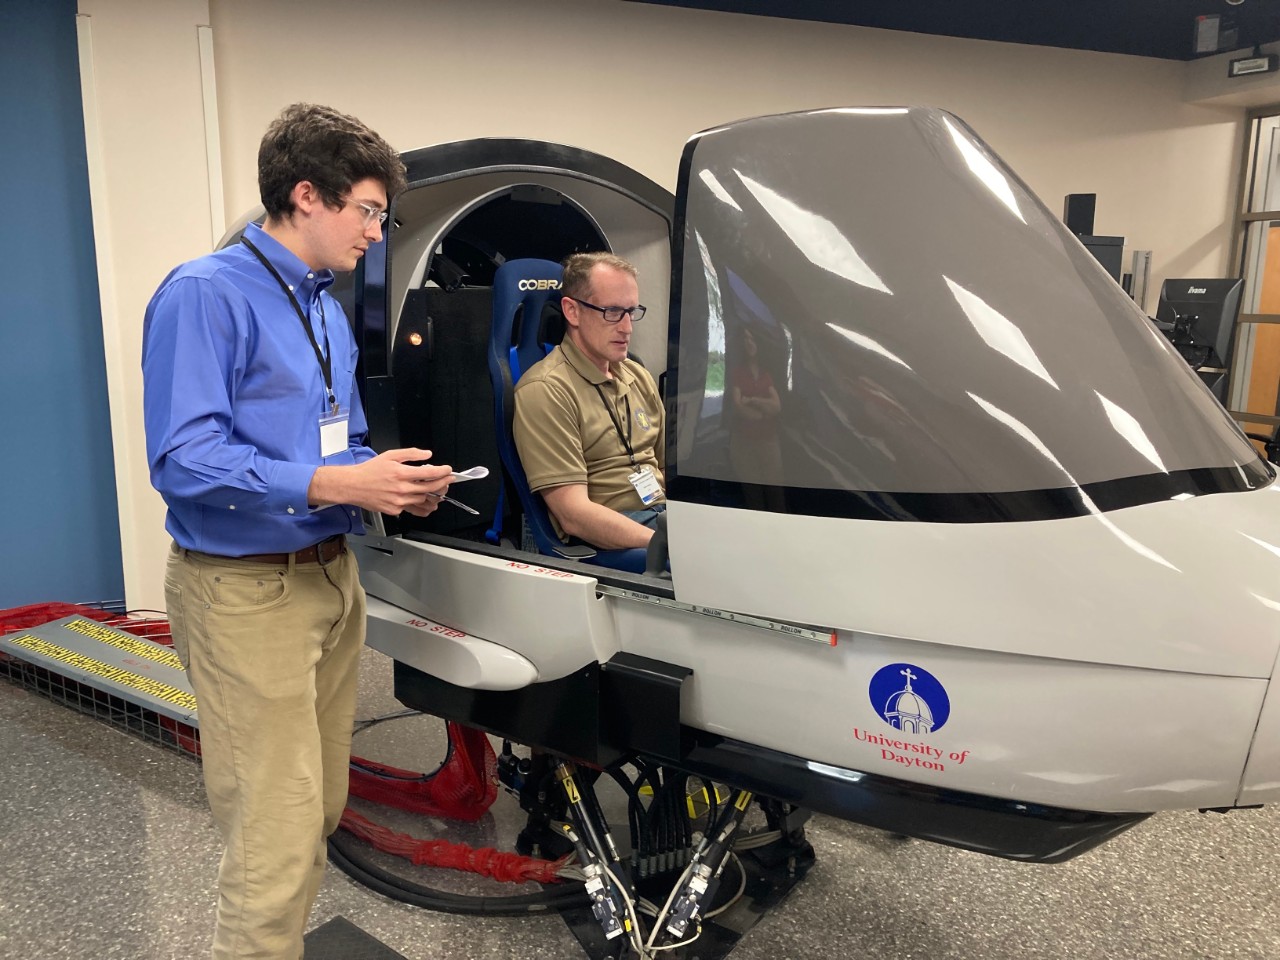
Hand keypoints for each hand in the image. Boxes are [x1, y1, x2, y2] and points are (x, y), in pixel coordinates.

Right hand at [308, 448, 452, 516]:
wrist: (353, 485)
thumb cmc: (369, 470)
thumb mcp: (390, 455)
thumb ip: (411, 454)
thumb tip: (427, 455)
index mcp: (401, 473)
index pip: (429, 474)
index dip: (443, 472)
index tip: (448, 471)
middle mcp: (402, 489)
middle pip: (430, 488)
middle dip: (443, 484)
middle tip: (448, 480)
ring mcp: (399, 502)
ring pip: (423, 500)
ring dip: (433, 495)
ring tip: (437, 490)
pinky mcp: (395, 510)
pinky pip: (412, 508)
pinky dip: (420, 504)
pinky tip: (424, 500)